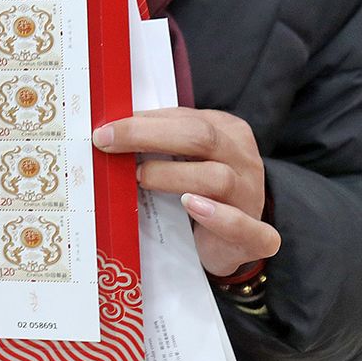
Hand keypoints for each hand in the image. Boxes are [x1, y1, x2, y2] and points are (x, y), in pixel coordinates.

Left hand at [93, 107, 280, 277]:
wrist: (231, 243)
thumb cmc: (197, 192)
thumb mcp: (180, 159)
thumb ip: (156, 143)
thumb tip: (108, 133)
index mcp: (227, 132)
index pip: (184, 118)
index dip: (142, 122)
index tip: (103, 131)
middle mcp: (244, 159)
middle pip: (201, 137)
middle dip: (147, 136)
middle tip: (107, 144)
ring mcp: (252, 197)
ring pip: (217, 177)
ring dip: (171, 175)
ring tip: (140, 178)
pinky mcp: (258, 237)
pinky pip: (245, 226)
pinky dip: (219, 217)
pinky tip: (192, 207)